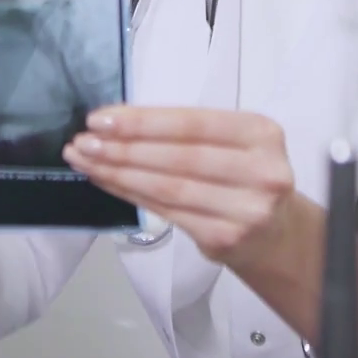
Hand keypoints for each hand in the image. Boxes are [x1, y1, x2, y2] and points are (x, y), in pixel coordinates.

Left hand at [63, 105, 308, 270]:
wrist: (274, 232)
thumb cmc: (243, 176)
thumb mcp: (234, 142)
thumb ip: (188, 132)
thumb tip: (117, 122)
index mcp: (261, 134)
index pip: (192, 124)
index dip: (143, 122)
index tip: (101, 119)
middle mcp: (261, 172)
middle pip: (177, 157)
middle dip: (123, 147)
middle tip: (83, 141)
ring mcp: (245, 210)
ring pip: (167, 187)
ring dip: (118, 172)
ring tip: (85, 160)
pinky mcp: (224, 238)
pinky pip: (166, 212)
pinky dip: (130, 194)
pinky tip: (107, 181)